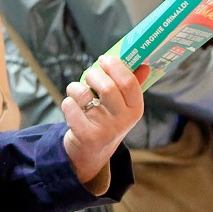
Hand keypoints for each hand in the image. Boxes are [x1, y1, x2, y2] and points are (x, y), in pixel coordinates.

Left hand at [61, 54, 149, 187]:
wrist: (91, 153)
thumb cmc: (107, 120)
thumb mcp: (123, 106)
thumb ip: (132, 85)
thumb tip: (145, 64)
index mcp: (135, 109)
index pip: (129, 82)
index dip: (115, 66)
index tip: (104, 59)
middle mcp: (123, 120)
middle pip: (107, 87)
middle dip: (93, 74)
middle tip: (89, 74)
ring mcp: (105, 129)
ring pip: (84, 94)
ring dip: (76, 87)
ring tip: (76, 91)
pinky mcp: (86, 135)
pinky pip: (70, 106)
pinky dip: (67, 102)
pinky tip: (72, 107)